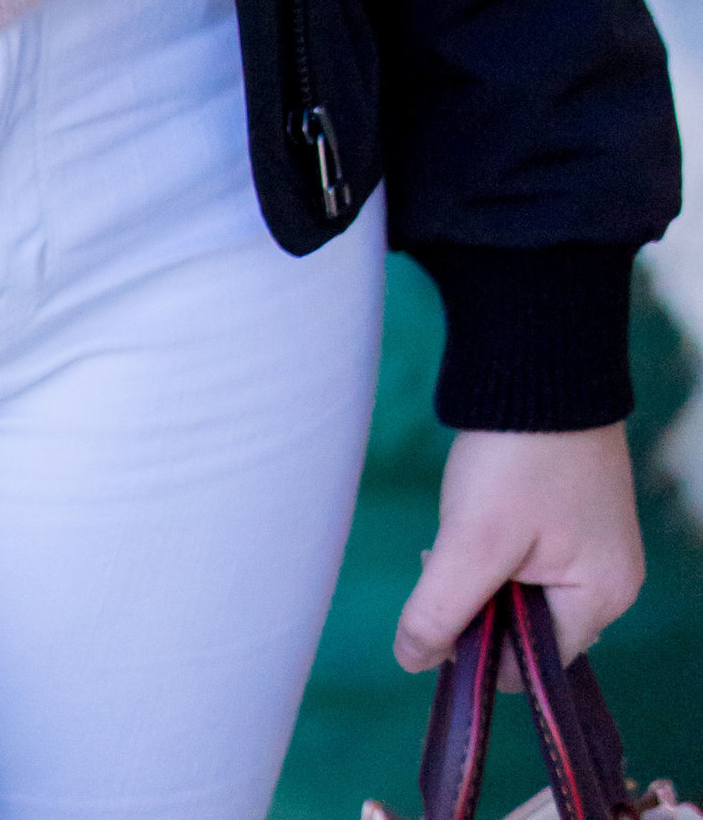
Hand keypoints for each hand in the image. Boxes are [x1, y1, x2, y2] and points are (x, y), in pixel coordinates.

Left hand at [393, 425, 643, 675]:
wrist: (538, 358)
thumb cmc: (516, 455)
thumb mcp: (473, 539)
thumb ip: (442, 609)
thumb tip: (411, 661)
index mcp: (602, 596)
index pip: (534, 664)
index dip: (479, 648)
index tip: (436, 605)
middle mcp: (611, 577)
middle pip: (532, 628)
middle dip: (479, 603)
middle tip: (439, 557)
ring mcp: (596, 540)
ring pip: (526, 589)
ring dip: (483, 572)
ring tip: (455, 529)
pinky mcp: (576, 510)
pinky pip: (532, 555)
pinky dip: (496, 545)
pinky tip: (474, 511)